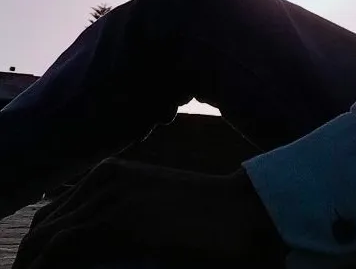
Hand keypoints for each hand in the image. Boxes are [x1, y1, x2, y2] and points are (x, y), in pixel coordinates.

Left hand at [13, 158, 287, 267]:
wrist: (243, 214)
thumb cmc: (206, 224)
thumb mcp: (152, 219)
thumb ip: (120, 228)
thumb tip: (92, 253)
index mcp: (109, 176)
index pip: (53, 219)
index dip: (39, 253)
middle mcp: (102, 179)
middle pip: (42, 230)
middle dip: (32, 262)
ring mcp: (108, 197)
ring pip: (44, 242)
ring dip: (34, 268)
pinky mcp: (116, 221)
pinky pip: (60, 252)